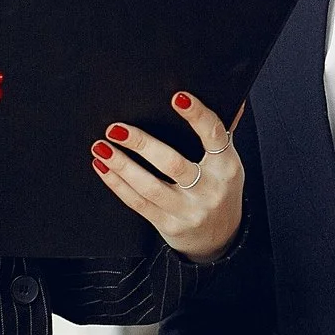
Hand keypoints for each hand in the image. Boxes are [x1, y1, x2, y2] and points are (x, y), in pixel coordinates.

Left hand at [92, 91, 244, 262]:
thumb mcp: (227, 163)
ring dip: (122, 165)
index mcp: (226, 167)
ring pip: (150, 186)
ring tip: (101, 148)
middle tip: (116, 129)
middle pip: (173, 163)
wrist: (219, 238)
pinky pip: (139, 203)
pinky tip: (104, 168)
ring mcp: (189, 210)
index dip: (198, 115)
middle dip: (141, 144)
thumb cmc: (219, 190)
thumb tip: (233, 99)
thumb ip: (222, 133)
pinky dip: (118, 185)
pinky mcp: (170, 225)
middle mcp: (210, 189)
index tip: (177, 97)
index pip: (214, 135)